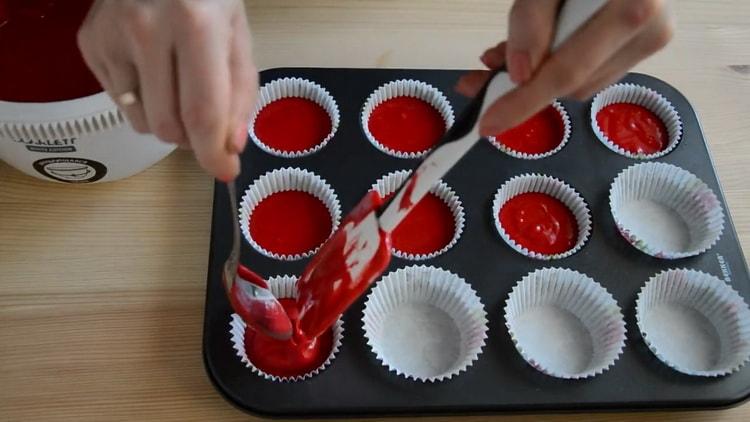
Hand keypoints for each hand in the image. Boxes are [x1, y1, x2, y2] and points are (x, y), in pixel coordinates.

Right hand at [78, 0, 256, 180]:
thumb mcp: (237, 35)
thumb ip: (239, 93)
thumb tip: (229, 148)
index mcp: (195, 26)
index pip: (202, 113)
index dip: (213, 153)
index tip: (225, 172)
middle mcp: (146, 30)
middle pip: (168, 126)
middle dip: (191, 137)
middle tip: (202, 120)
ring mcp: (111, 36)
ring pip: (141, 121)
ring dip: (165, 119)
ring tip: (175, 83)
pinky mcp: (89, 42)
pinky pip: (119, 101)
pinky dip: (140, 97)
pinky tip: (150, 65)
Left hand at [456, 0, 673, 136]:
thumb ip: (532, 20)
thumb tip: (521, 76)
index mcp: (632, 9)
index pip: (568, 71)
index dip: (524, 101)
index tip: (488, 124)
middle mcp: (650, 31)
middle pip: (573, 83)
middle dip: (523, 87)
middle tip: (480, 77)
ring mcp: (650, 40)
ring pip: (581, 83)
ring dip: (538, 76)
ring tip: (503, 54)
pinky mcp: (642, 44)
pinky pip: (591, 70)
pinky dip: (557, 65)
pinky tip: (536, 49)